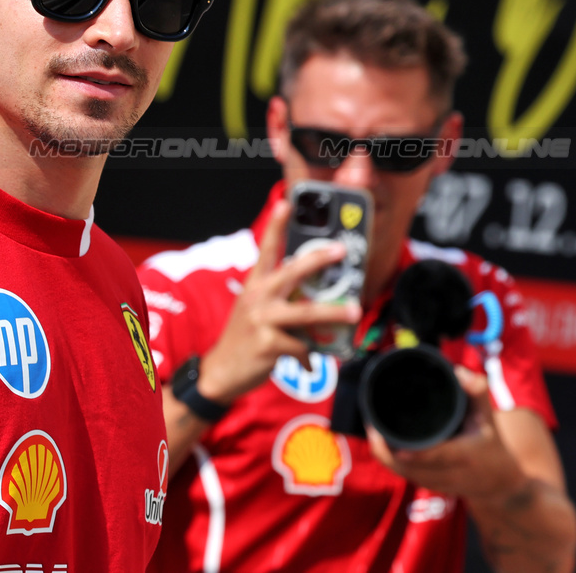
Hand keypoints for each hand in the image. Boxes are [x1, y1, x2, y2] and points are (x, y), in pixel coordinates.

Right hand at [197, 201, 362, 403]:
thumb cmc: (245, 338)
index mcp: (255, 285)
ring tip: (354, 312)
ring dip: (334, 312)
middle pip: (292, 271)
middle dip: (318, 259)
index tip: (286, 204)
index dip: (276, 226)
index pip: (265, 249)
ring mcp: (262, 320)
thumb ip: (280, 301)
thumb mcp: (254, 311)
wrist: (222, 371)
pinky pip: (301, 346)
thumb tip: (317, 300)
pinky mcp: (268, 344)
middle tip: (340, 250)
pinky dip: (310, 355)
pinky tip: (310, 362)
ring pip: (305, 312)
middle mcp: (258, 298)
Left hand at [365, 366, 528, 500]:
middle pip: (405, 465)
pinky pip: (400, 472)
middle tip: (371, 418)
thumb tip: (458, 372)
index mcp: (462, 456)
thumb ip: (477, 392)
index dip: (409, 449)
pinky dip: (388, 457)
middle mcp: (446, 474)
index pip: (432, 455)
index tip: (385, 436)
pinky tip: (381, 439)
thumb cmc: (492, 444)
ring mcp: (434, 483)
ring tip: (372, 424)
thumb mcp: (489, 417)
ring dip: (383, 450)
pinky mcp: (426, 485)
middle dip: (383, 444)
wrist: (499, 482)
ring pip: (398, 470)